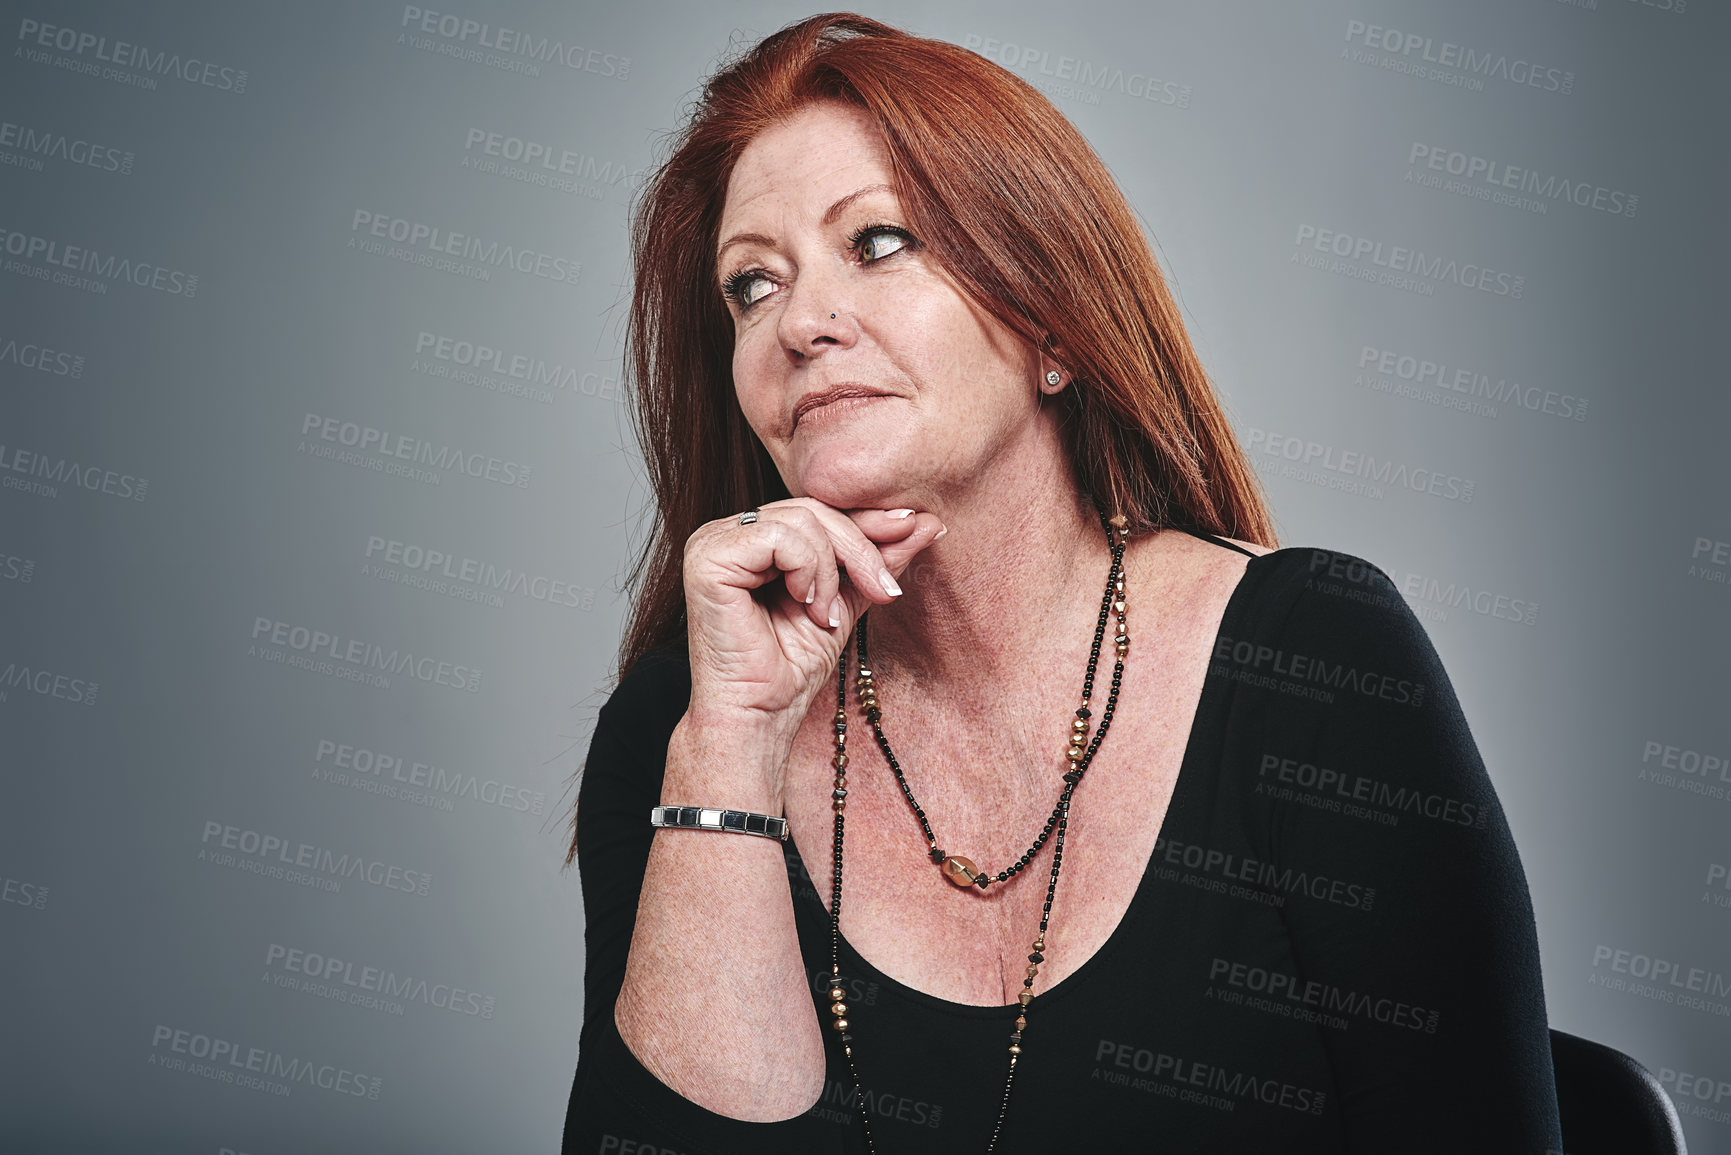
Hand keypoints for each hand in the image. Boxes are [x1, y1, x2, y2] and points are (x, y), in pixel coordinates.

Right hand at [681, 499, 944, 782]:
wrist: (762, 714)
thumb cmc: (792, 666)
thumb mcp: (848, 600)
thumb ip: (879, 559)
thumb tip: (928, 521)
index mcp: (755, 536)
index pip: (819, 508)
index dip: (869, 520)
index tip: (918, 527)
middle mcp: (729, 532)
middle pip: (813, 508)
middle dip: (861, 549)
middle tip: (885, 591)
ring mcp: (713, 541)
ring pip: (801, 519)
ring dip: (831, 570)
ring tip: (825, 614)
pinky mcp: (707, 559)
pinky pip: (778, 537)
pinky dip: (807, 571)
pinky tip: (804, 605)